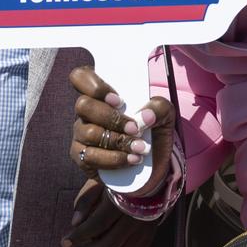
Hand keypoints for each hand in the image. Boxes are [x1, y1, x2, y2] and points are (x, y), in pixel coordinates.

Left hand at [64, 177, 160, 246]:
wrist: (148, 183)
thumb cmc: (117, 183)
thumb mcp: (99, 183)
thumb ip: (84, 201)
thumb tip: (74, 224)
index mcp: (122, 200)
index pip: (97, 224)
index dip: (78, 236)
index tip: (64, 242)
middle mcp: (135, 217)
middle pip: (109, 246)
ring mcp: (144, 231)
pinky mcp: (148, 240)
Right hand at [67, 65, 172, 195]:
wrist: (153, 169)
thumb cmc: (153, 136)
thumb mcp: (165, 118)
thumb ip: (159, 108)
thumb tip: (146, 115)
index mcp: (102, 96)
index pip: (81, 77)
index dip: (95, 85)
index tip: (119, 101)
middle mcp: (87, 113)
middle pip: (83, 104)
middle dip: (112, 117)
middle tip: (135, 128)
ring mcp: (81, 135)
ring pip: (89, 133)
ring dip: (118, 141)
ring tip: (140, 148)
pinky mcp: (82, 158)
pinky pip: (90, 157)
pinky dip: (115, 159)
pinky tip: (132, 160)